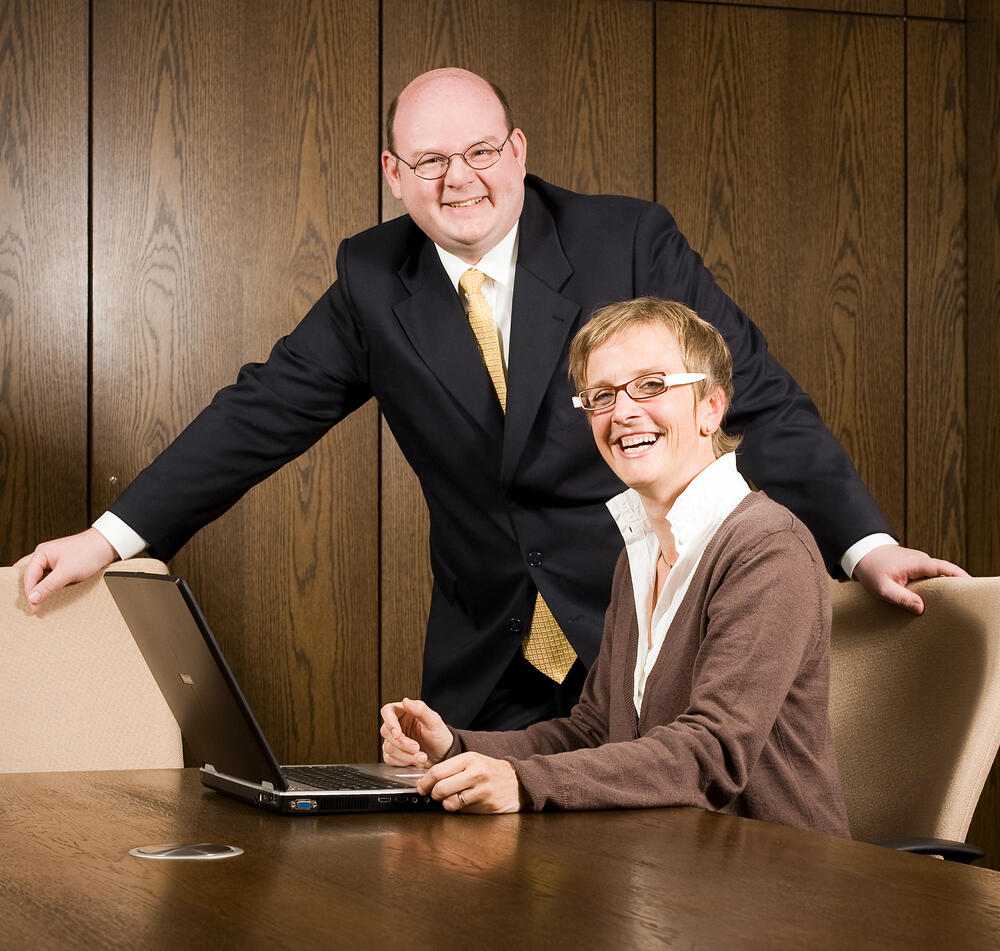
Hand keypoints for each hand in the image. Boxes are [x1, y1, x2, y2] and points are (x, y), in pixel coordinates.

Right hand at [16, 529, 117, 613]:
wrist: (107, 545)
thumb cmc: (88, 553)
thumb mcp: (67, 572)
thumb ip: (48, 585)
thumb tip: (32, 598)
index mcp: (41, 553)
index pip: (28, 576)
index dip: (29, 593)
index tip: (33, 608)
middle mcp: (44, 555)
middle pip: (28, 575)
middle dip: (28, 590)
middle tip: (31, 605)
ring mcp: (52, 559)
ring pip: (38, 576)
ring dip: (37, 588)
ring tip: (38, 602)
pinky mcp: (61, 564)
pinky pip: (48, 577)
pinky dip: (47, 585)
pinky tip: (49, 594)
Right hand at [380, 697, 452, 765]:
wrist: (444, 756)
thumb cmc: (440, 737)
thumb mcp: (434, 721)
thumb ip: (420, 709)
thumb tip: (405, 701)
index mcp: (405, 712)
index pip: (387, 711)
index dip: (389, 721)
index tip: (398, 733)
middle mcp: (398, 725)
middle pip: (386, 731)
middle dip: (402, 743)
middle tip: (417, 747)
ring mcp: (394, 740)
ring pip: (388, 747)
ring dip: (405, 755)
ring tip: (422, 756)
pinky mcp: (394, 754)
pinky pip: (389, 759)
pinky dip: (403, 762)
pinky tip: (415, 760)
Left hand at [417, 752, 521, 813]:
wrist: (518, 782)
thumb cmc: (491, 771)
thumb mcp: (473, 761)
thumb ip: (452, 767)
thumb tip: (427, 779)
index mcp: (469, 759)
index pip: (437, 771)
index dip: (425, 781)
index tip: (421, 786)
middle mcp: (475, 773)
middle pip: (441, 788)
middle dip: (433, 794)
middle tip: (434, 794)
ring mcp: (481, 791)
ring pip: (449, 803)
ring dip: (446, 804)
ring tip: (453, 798)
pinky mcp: (486, 806)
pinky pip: (462, 811)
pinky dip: (460, 810)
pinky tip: (467, 802)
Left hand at [852, 544, 967, 614]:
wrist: (861, 553)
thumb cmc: (871, 569)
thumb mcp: (882, 588)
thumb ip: (902, 598)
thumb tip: (921, 608)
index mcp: (916, 563)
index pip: (944, 568)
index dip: (959, 576)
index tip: (971, 585)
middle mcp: (921, 560)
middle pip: (945, 574)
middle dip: (955, 586)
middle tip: (962, 603)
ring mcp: (919, 562)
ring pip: (937, 576)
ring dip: (943, 588)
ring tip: (949, 605)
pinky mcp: (915, 566)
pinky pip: (929, 576)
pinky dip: (933, 586)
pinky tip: (933, 599)